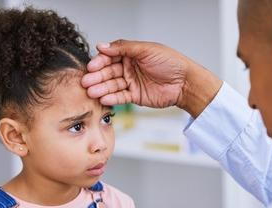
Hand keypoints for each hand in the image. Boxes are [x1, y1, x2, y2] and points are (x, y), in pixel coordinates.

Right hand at [81, 40, 222, 117]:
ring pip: (112, 85)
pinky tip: (103, 98)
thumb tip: (101, 45)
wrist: (185, 82)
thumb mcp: (146, 50)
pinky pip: (120, 97)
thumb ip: (124, 47)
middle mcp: (129, 67)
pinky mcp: (135, 96)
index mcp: (131, 54)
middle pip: (109, 71)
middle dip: (97, 77)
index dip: (100, 61)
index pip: (110, 56)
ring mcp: (132, 82)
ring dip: (101, 88)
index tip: (92, 66)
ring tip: (91, 92)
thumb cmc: (170, 62)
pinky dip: (112, 98)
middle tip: (86, 81)